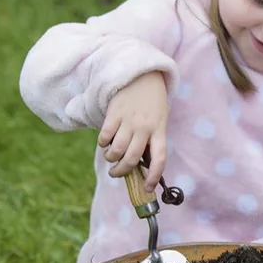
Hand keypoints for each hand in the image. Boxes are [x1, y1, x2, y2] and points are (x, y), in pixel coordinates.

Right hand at [98, 71, 167, 190]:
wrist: (143, 74)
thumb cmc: (152, 102)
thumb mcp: (159, 120)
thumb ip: (151, 140)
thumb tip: (139, 165)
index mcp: (160, 131)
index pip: (160, 160)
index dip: (153, 177)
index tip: (146, 188)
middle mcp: (145, 128)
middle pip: (132, 159)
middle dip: (121, 172)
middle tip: (116, 173)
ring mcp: (129, 120)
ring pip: (116, 150)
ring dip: (110, 158)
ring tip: (110, 157)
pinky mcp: (115, 113)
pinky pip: (105, 136)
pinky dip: (102, 143)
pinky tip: (104, 142)